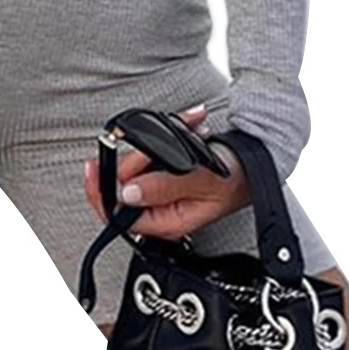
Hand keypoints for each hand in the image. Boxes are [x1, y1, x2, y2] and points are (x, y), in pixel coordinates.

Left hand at [83, 102, 250, 241]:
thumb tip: (128, 192)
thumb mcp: (200, 182)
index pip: (118, 214)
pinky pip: (152, 154)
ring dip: (156, 144)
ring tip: (186, 134)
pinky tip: (189, 128)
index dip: (102, 191)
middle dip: (139, 158)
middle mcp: (159, 209)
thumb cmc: (235, 177)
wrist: (255, 162)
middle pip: (125, 183)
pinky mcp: (165, 173)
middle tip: (160, 147)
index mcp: (165, 221)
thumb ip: (163, 188)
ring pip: (138, 164)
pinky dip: (167, 137)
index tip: (93, 168)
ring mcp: (161, 190)